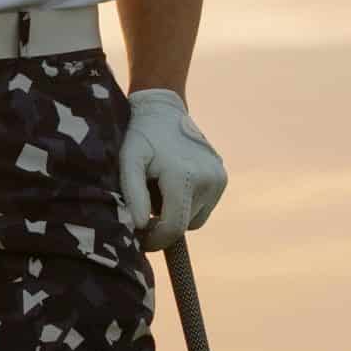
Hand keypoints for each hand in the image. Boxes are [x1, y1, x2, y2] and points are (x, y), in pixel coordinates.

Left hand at [120, 89, 226, 250]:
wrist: (163, 110)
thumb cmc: (140, 136)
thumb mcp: (128, 160)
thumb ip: (133, 193)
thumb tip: (140, 226)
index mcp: (185, 176)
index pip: (173, 228)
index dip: (155, 240)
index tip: (138, 237)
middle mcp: (209, 179)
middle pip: (183, 226)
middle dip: (162, 223)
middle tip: (144, 203)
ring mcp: (219, 179)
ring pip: (194, 219)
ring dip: (175, 213)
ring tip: (159, 187)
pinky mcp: (222, 178)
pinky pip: (202, 207)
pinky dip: (186, 203)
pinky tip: (173, 182)